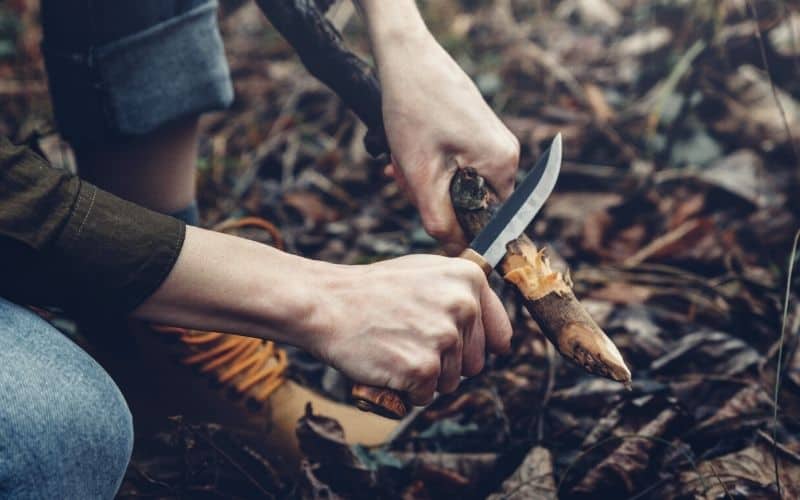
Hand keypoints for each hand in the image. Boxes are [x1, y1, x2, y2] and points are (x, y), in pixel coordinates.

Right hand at [310, 255, 511, 404]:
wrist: (327, 303)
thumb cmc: (373, 290)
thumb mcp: (426, 272)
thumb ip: (463, 295)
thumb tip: (501, 338)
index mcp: (469, 279)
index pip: (499, 334)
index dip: (475, 345)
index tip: (452, 344)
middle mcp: (463, 306)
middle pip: (475, 363)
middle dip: (446, 363)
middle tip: (410, 341)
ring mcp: (443, 338)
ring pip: (451, 382)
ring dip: (425, 377)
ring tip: (396, 348)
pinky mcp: (422, 368)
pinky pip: (425, 396)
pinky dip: (405, 390)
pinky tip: (387, 364)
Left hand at [377, 32, 519, 253]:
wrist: (405, 57)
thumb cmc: (413, 111)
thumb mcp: (421, 176)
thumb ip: (440, 221)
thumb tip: (456, 254)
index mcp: (502, 165)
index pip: (489, 222)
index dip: (457, 228)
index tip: (426, 213)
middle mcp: (507, 153)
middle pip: (472, 203)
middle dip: (434, 199)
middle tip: (404, 179)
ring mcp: (493, 139)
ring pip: (459, 183)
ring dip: (426, 181)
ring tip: (400, 162)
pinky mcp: (476, 130)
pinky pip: (456, 163)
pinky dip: (429, 164)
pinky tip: (405, 152)